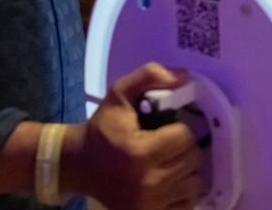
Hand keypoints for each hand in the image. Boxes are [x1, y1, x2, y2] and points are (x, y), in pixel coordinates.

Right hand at [65, 63, 202, 209]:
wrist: (77, 165)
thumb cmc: (101, 129)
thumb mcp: (120, 94)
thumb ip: (149, 76)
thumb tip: (183, 75)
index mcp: (139, 152)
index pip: (185, 137)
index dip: (180, 128)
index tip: (168, 128)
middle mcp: (146, 182)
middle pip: (192, 160)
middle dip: (185, 148)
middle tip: (171, 144)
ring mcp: (148, 204)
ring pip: (194, 183)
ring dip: (187, 169)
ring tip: (172, 161)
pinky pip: (187, 204)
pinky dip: (185, 192)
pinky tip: (173, 180)